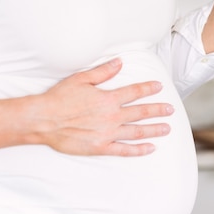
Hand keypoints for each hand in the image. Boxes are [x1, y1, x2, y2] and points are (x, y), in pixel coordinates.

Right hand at [0, 58, 173, 156]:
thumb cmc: (60, 98)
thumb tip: (119, 62)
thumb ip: (103, 72)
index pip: (134, 92)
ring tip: (167, 128)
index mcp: (108, 98)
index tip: (159, 87)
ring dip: (153, 129)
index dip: (148, 88)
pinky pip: (124, 150)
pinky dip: (138, 150)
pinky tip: (150, 148)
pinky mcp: (100, 148)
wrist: (43, 121)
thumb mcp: (81, 79)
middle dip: (157, 110)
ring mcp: (107, 133)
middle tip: (171, 109)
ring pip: (136, 131)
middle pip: (140, 112)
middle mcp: (111, 116)